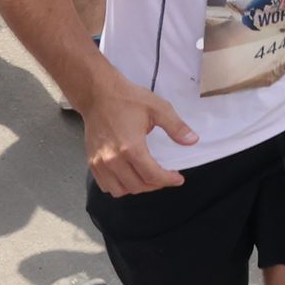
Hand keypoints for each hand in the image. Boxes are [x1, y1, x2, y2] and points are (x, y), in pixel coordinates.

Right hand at [81, 72, 196, 194]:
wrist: (98, 94)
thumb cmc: (127, 99)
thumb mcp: (158, 108)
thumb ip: (176, 127)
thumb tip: (192, 141)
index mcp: (131, 147)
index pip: (152, 175)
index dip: (168, 180)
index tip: (178, 179)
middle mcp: (113, 160)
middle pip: (137, 186)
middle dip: (155, 184)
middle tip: (165, 176)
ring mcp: (100, 163)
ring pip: (120, 190)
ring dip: (137, 188)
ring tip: (148, 178)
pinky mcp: (92, 162)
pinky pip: (105, 185)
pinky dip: (119, 186)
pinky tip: (129, 176)